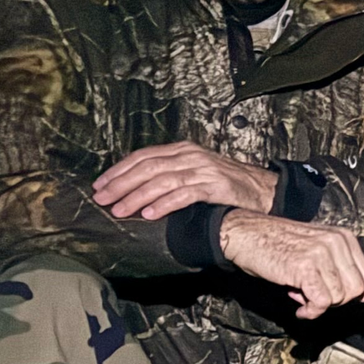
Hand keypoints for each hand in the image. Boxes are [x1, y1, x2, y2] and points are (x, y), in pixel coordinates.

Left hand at [94, 143, 278, 220]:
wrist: (263, 191)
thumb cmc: (227, 186)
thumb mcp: (196, 172)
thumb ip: (171, 174)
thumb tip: (136, 188)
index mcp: (183, 150)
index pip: (143, 156)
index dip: (119, 170)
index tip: (100, 185)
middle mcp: (191, 156)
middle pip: (148, 167)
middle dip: (121, 183)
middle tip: (102, 199)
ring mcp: (204, 170)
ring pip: (162, 180)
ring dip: (137, 196)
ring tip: (120, 210)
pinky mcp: (216, 186)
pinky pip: (184, 194)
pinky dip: (164, 204)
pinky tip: (150, 214)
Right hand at [217, 210, 363, 318]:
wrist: (246, 234)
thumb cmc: (279, 246)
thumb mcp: (318, 253)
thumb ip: (343, 271)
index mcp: (344, 237)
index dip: (350, 293)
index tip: (330, 295)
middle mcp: (337, 242)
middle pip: (356, 290)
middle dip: (336, 301)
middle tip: (313, 295)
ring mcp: (322, 253)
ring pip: (340, 298)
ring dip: (319, 305)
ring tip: (300, 293)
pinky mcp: (305, 267)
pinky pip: (322, 302)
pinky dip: (311, 312)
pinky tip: (300, 309)